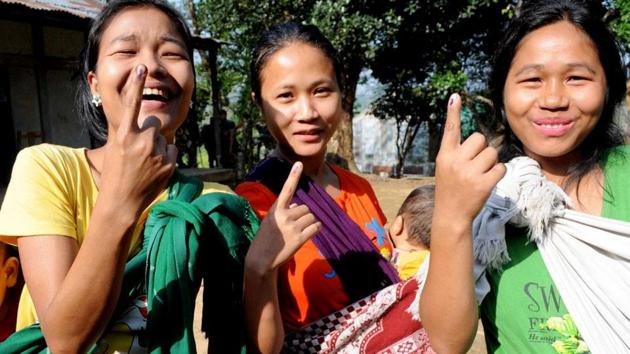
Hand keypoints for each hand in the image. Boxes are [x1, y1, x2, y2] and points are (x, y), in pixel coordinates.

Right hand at [98, 65, 176, 218]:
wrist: (121, 201)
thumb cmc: (115, 173)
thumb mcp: (115, 148)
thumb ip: (126, 131)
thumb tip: (139, 118)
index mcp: (124, 135)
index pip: (131, 105)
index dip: (137, 85)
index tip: (142, 69)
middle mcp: (142, 141)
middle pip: (153, 122)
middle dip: (149, 132)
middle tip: (138, 151)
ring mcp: (157, 153)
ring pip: (163, 137)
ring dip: (157, 146)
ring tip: (145, 163)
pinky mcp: (169, 164)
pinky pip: (172, 150)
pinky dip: (167, 157)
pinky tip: (155, 168)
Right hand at [246, 162, 320, 274]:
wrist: (260, 259)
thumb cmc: (265, 239)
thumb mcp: (271, 221)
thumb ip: (284, 211)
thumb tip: (298, 205)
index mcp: (276, 209)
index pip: (286, 189)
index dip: (293, 176)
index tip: (299, 163)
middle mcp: (284, 215)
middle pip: (305, 208)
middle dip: (303, 215)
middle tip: (294, 226)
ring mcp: (292, 227)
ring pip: (312, 217)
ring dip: (309, 223)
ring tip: (298, 232)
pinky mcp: (300, 238)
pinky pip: (316, 227)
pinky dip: (315, 229)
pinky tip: (307, 235)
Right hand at [433, 93, 505, 223]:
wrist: (450, 215)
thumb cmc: (451, 188)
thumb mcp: (446, 168)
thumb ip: (458, 152)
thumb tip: (480, 138)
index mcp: (444, 155)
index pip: (451, 130)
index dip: (453, 112)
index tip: (456, 96)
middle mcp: (455, 161)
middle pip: (480, 139)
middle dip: (481, 150)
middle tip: (473, 167)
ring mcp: (469, 173)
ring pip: (492, 153)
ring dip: (490, 163)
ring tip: (478, 177)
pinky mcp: (483, 183)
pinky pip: (500, 168)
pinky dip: (497, 175)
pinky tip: (486, 183)